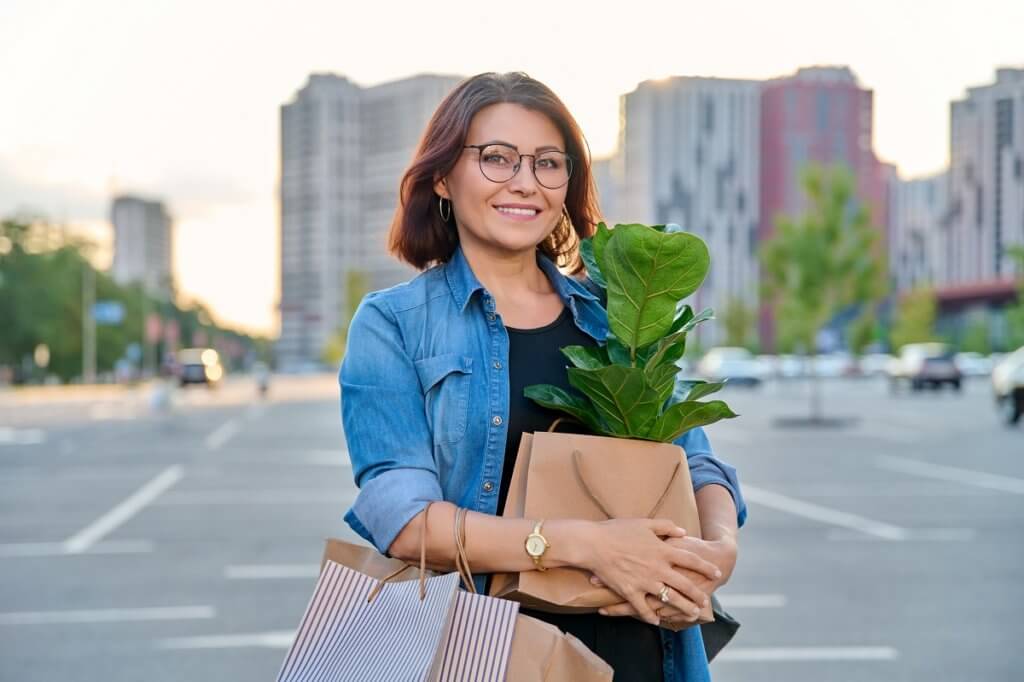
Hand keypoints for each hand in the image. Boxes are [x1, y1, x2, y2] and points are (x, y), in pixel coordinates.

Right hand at [580, 518, 720, 625]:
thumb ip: (666, 526)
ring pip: (669, 599)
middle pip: (684, 584)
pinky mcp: (630, 592)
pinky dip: (651, 616)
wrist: (593, 543)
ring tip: (691, 613)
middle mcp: (657, 568)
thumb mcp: (644, 523)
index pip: (690, 559)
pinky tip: (657, 620)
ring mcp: (644, 582)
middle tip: (705, 602)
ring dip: (682, 607)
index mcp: (662, 550)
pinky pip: (643, 608)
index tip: (716, 573)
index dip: (705, 567)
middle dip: (697, 594)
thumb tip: (683, 531)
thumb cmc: (617, 530)